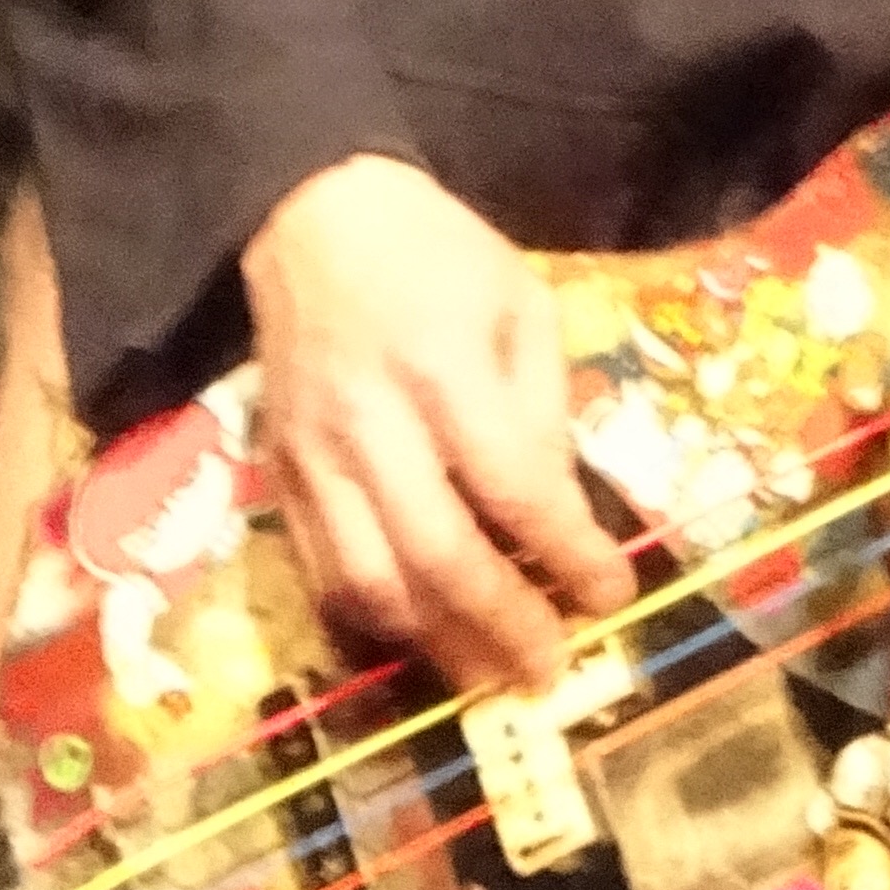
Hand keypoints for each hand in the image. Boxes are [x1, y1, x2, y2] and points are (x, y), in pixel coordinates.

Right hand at [239, 154, 634, 692]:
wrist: (310, 216)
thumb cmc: (435, 252)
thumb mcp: (520, 301)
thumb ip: (542, 409)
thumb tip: (559, 514)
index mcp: (444, 369)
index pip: (514, 490)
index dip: (568, 554)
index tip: (613, 594)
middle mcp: (370, 424)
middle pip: (437, 556)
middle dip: (502, 625)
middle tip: (549, 669)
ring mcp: (313, 458)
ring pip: (370, 583)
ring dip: (436, 644)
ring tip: (490, 672)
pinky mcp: (276, 475)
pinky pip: (320, 572)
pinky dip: (374, 619)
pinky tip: (421, 634)